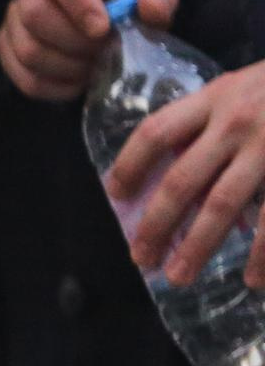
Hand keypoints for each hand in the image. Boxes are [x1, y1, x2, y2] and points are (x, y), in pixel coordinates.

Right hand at [0, 0, 179, 101]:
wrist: (105, 21)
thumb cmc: (124, 1)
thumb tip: (149, 7)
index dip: (76, 1)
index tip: (103, 29)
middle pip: (34, 14)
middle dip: (74, 42)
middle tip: (104, 51)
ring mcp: (13, 18)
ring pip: (28, 50)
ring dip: (67, 66)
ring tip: (94, 66)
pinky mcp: (8, 49)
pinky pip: (24, 77)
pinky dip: (56, 87)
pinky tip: (79, 81)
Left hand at [104, 61, 264, 288]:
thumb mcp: (242, 87)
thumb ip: (207, 120)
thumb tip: (165, 173)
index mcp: (216, 97)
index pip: (156, 132)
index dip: (130, 165)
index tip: (116, 195)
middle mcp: (238, 120)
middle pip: (182, 179)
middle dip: (156, 224)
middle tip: (141, 259)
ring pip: (224, 204)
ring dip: (198, 245)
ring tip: (179, 277)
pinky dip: (263, 253)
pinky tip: (253, 278)